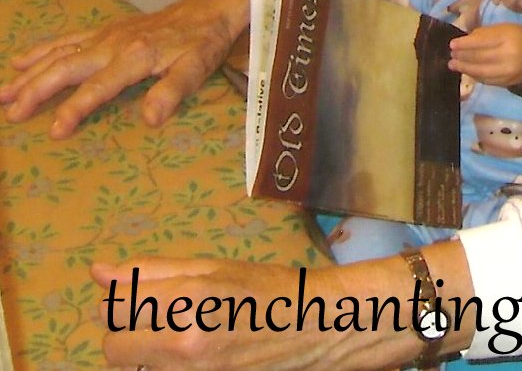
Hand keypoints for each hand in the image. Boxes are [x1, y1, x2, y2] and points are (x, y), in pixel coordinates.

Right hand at [0, 0, 247, 138]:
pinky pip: (68, 39)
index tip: (54, 131)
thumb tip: (150, 118)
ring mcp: (107, 35)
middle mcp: (114, 44)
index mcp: (135, 56)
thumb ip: (173, 91)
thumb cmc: (204, 42)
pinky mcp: (107, 30)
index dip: (76, 108)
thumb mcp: (198, 68)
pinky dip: (42, 50)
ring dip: (30, 73)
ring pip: (59, 53)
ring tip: (3, 94)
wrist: (210, 8)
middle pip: (67, 67)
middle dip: (36, 90)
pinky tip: (20, 60)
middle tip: (12, 114)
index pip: (99, 86)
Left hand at [95, 256, 420, 369]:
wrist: (315, 328)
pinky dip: (163, 366)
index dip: (123, 302)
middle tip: (162, 319)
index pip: (114, 309)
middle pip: (114, 346)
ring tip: (178, 338)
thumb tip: (99, 272)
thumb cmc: (267, 289)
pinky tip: (191, 354)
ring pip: (131, 367)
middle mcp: (182, 343)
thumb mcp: (213, 268)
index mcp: (187, 300)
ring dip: (143, 353)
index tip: (146, 298)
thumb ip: (153, 271)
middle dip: (128, 331)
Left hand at [449, 23, 521, 86]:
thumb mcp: (503, 28)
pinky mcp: (507, 82)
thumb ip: (484, 33)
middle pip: (479, 57)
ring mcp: (508, 71)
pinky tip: (467, 71)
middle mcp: (508, 55)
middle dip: (462, 57)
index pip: (481, 42)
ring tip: (454, 65)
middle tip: (451, 55)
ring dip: (465, 68)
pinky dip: (475, 76)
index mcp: (507, 37)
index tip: (452, 44)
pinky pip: (487, 80)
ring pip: (481, 72)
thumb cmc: (517, 37)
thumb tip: (464, 41)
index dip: (465, 44)